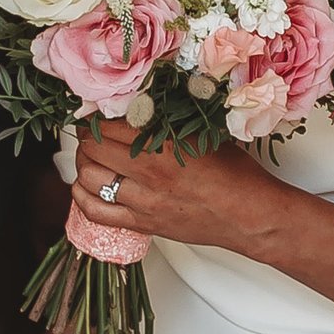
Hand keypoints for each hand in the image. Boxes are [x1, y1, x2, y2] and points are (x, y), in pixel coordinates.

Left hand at [73, 116, 285, 255]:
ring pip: (89, 178)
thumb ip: (168, 123)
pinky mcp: (143, 225)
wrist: (250, 216)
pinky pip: (96, 213)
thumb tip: (139, 108)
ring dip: (83, 163)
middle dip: (87, 136)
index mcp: (164, 146)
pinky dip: (83, 197)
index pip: (110, 125)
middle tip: (91, 131)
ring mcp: (143, 202)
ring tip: (89, 155)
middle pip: (93, 148)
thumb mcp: (203, 136)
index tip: (97, 111)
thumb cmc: (236, 175)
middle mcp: (149, 175)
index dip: (98, 115)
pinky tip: (85, 186)